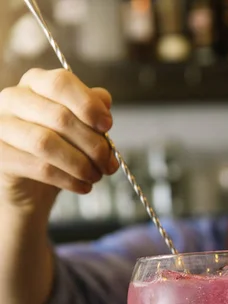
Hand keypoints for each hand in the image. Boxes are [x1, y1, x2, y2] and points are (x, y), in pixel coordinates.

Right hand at [0, 68, 118, 211]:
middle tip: (108, 163)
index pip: (61, 82)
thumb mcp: (77, 127)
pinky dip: (68, 180)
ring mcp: (1, 127)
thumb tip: (104, 101)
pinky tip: (83, 186)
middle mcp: (13, 99)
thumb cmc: (56, 150)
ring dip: (80, 164)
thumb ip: (89, 110)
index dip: (88, 104)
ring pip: (47, 143)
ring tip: (95, 176)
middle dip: (92, 144)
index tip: (107, 126)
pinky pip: (40, 168)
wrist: (30, 185)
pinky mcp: (1, 156)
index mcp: (35, 82)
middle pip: (59, 116)